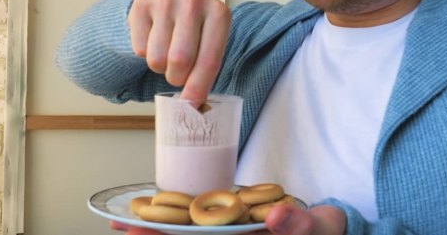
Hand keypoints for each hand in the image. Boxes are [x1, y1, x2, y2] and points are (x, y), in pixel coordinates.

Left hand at [109, 205, 345, 234]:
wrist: (325, 230)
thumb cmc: (323, 234)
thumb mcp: (318, 229)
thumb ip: (300, 224)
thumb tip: (278, 218)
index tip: (138, 234)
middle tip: (122, 226)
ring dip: (158, 232)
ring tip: (123, 222)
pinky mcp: (228, 231)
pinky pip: (198, 227)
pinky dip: (174, 221)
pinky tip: (151, 213)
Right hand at [128, 0, 230, 99]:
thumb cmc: (196, 27)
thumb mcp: (210, 41)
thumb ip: (206, 70)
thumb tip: (193, 106)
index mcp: (218, 13)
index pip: (209, 60)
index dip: (198, 87)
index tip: (191, 105)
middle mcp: (193, 2)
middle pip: (180, 60)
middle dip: (176, 77)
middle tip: (178, 73)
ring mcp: (165, 1)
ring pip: (156, 58)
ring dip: (160, 67)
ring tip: (167, 53)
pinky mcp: (141, 5)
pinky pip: (139, 50)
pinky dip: (145, 54)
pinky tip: (154, 39)